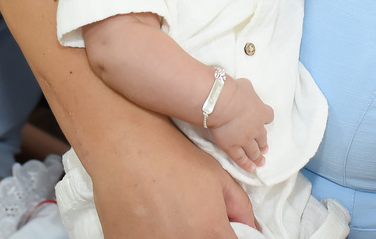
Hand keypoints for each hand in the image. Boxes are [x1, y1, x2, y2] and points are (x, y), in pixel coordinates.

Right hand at [93, 130, 255, 237]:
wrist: (123, 145)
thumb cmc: (170, 156)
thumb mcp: (218, 176)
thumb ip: (240, 208)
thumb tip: (251, 228)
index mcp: (210, 233)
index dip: (227, 235)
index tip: (222, 228)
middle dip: (201, 234)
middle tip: (190, 217)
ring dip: (175, 235)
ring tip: (166, 215)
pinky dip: (150, 234)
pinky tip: (147, 219)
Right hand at [206, 75, 273, 171]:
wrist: (222, 104)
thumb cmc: (233, 91)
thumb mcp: (244, 85)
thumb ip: (247, 90)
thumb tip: (243, 90)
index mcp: (261, 111)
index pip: (268, 116)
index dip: (265, 118)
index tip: (264, 120)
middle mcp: (256, 128)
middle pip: (263, 137)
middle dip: (263, 143)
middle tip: (265, 149)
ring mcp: (245, 139)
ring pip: (254, 151)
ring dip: (258, 156)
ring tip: (260, 162)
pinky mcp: (233, 148)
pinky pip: (241, 159)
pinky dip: (247, 165)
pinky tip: (251, 169)